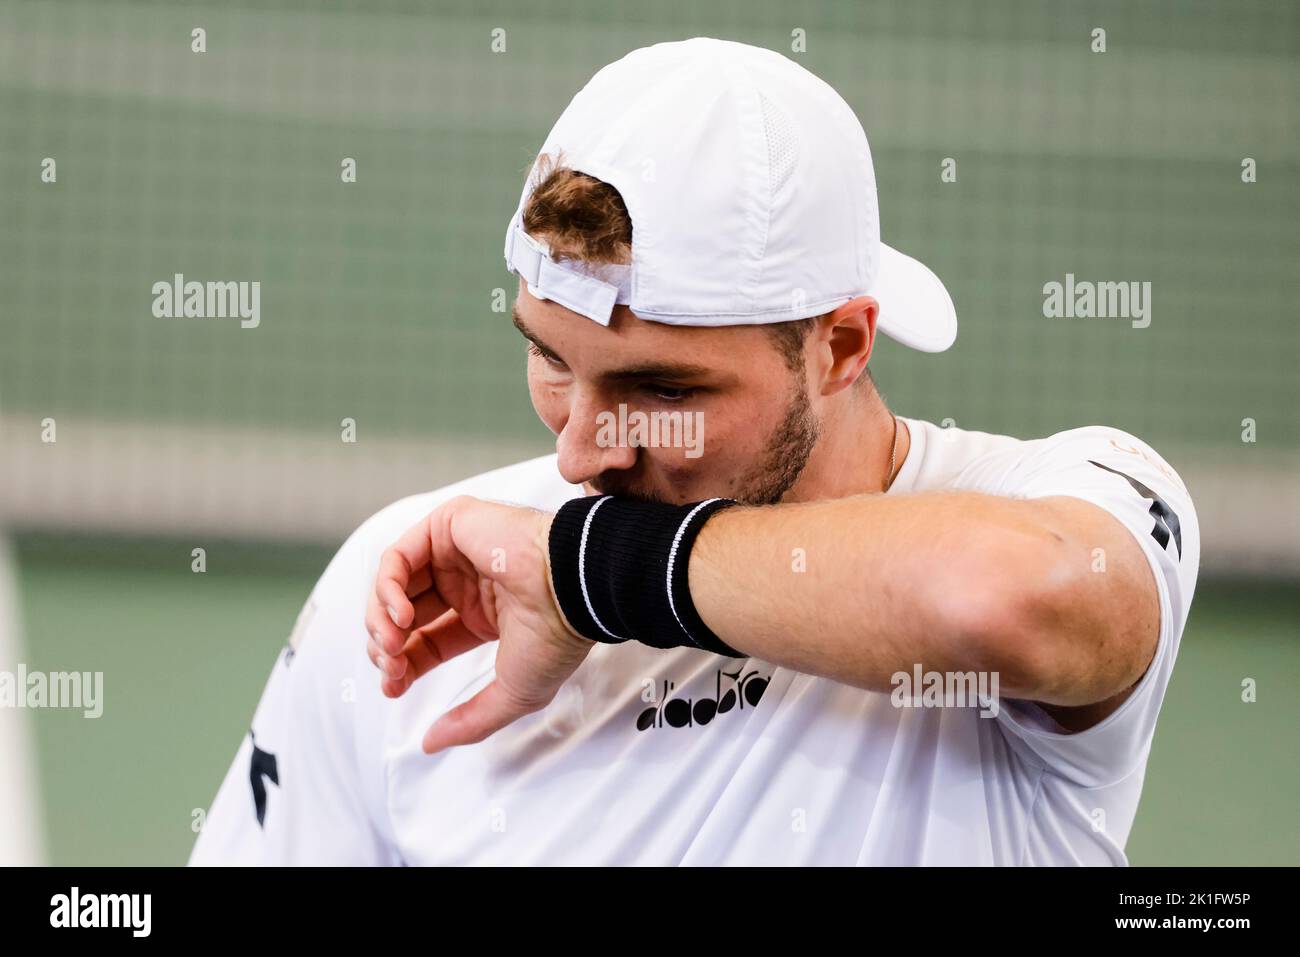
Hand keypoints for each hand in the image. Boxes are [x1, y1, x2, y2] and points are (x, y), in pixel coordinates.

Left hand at [364, 495, 594, 753]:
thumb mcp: (513, 693)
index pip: (425, 639)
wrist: (571, 590)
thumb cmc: (557, 636)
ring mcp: (456, 551)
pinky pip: (397, 557)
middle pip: (403, 614)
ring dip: (381, 620)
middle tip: (392, 666)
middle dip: (387, 645)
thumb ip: (472, 721)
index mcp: (482, 614)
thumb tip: (431, 744)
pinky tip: (401, 618)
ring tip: (393, 645)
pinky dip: (387, 590)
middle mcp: (466, 581)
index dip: (403, 664)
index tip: (394, 688)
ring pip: (393, 585)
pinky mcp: (450, 525)